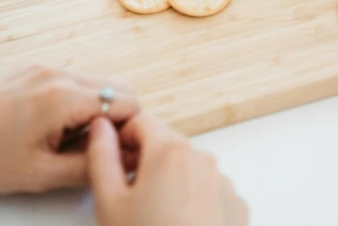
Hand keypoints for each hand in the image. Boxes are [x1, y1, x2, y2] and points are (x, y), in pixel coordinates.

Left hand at [0, 65, 138, 194]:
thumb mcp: (43, 175)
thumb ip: (92, 165)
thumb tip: (126, 161)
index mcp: (63, 97)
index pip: (127, 101)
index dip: (130, 130)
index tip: (117, 152)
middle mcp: (56, 74)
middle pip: (116, 87)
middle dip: (117, 119)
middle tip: (98, 149)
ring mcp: (42, 69)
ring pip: (94, 83)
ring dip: (95, 111)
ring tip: (70, 142)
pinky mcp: (30, 71)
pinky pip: (70, 82)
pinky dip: (74, 103)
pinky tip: (52, 129)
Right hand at [88, 114, 248, 225]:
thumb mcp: (109, 202)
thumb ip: (101, 155)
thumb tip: (100, 126)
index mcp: (170, 150)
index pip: (141, 121)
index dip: (121, 137)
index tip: (112, 160)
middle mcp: (204, 158)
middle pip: (166, 145)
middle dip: (145, 163)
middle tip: (129, 199)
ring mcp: (225, 183)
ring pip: (188, 169)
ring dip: (171, 182)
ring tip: (154, 219)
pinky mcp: (237, 207)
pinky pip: (210, 192)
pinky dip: (194, 201)